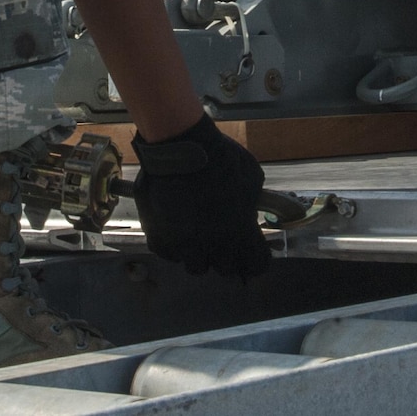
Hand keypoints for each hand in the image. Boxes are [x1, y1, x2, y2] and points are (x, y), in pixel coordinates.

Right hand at [130, 116, 268, 277]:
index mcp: (241, 233)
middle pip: (225, 269)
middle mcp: (214, 246)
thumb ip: (252, 202)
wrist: (180, 146)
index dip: (256, 258)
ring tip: (196, 236)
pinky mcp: (159, 239)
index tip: (252, 251)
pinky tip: (175, 229)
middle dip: (227, 256)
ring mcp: (184, 245)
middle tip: (222, 239)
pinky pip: (169, 254)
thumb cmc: (220, 156)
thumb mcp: (251, 176)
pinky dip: (173, 246)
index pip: (256, 265)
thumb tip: (249, 211)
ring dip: (199, 254)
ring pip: (195, 267)